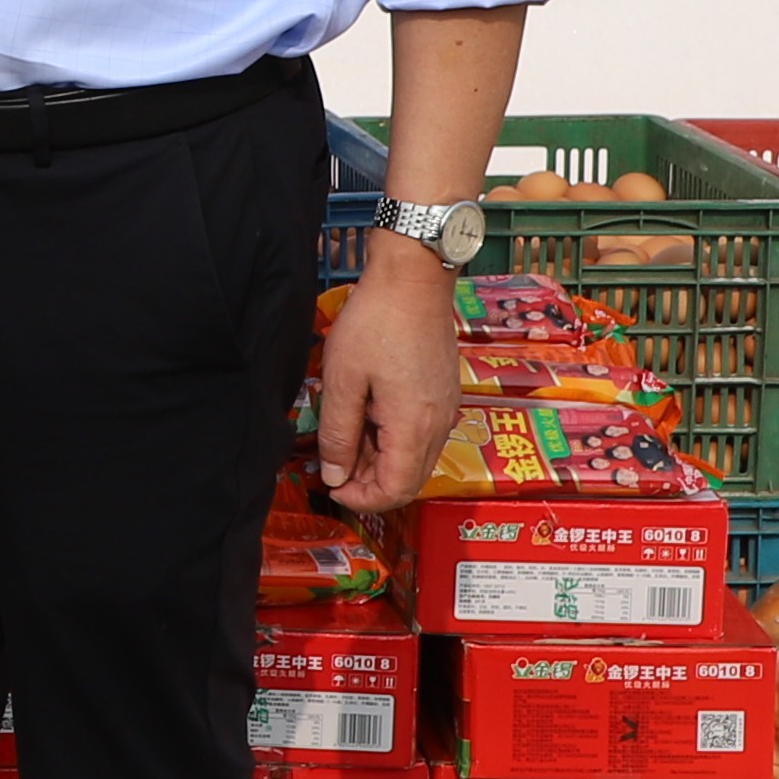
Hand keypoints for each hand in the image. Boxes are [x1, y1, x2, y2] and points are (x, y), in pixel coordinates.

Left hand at [310, 237, 463, 517]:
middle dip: (370, 484)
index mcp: (415, 426)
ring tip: (346, 435)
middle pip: (409, 481)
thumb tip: (336, 476)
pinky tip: (367, 417)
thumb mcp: (342, 380)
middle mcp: (439, 425)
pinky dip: (394, 440)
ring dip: (380, 461)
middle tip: (334, 464)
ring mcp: (446, 410)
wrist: (413, 278)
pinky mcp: (444, 394)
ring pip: (415, 459)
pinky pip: (422, 435)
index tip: (332, 486)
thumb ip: (338, 434)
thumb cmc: (376, 322)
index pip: (396, 491)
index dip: (362, 499)